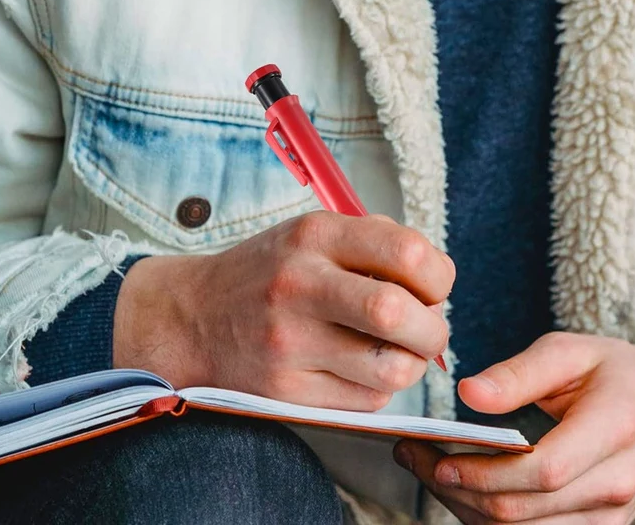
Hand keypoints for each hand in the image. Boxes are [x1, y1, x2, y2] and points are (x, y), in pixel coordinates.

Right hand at [113, 212, 454, 410]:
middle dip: (434, 328)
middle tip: (429, 329)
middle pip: (398, 314)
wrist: (194, 317)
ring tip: (399, 351)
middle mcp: (300, 284)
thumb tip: (439, 277)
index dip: (439, 276)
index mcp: (315, 235)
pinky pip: (366, 401)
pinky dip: (380, 388)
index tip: (434, 287)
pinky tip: (360, 369)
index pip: (407, 253)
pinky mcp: (284, 390)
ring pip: (390, 369)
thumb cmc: (270, 271)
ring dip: (413, 365)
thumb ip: (376, 243)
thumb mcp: (313, 233)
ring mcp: (289, 341)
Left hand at [394, 332, 634, 523]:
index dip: (486, 472)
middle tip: (414, 458)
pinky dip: (493, 518)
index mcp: (615, 427)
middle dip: (460, 491)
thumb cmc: (617, 372)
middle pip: (527, 509)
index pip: (545, 470)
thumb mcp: (572, 351)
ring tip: (428, 470)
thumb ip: (520, 372)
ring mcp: (613, 517)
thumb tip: (469, 393)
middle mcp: (617, 482)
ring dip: (468, 508)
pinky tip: (465, 489)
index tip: (439, 456)